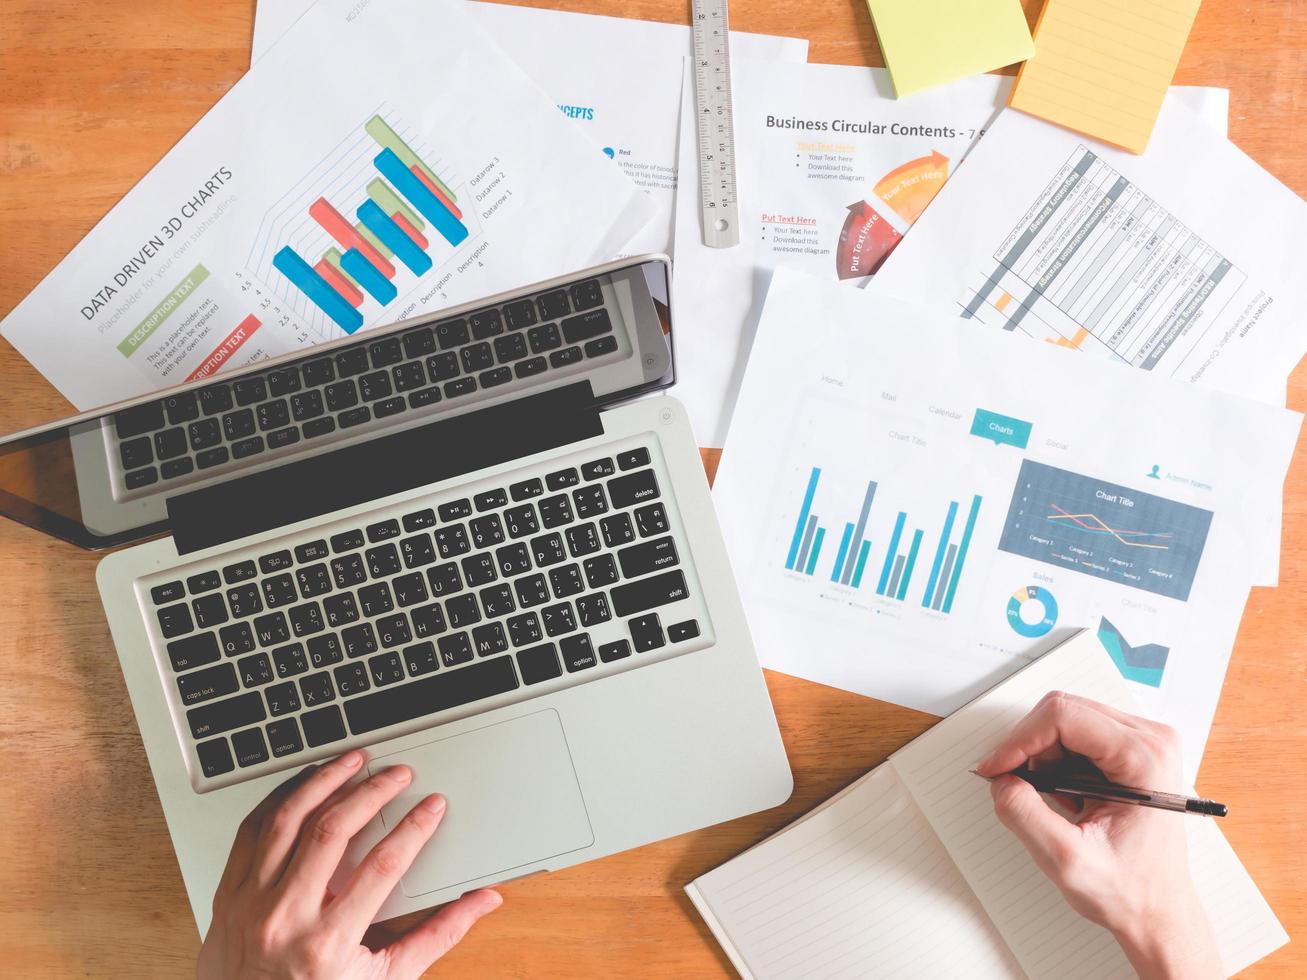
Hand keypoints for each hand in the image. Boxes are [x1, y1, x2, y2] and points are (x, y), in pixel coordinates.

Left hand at [198, 749, 500, 979]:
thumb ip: (436, 936)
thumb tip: (482, 902)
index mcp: (328, 945)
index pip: (382, 867)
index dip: (414, 829)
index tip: (433, 805)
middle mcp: (285, 919)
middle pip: (332, 831)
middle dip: (372, 792)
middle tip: (398, 774)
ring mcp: (250, 903)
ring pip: (287, 820)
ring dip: (323, 781)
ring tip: (352, 760)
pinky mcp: (227, 894)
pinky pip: (251, 830)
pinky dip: (280, 799)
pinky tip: (305, 783)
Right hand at [975, 692, 1219, 979]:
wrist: (1159, 911)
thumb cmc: (1131, 890)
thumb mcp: (1066, 860)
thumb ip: (1024, 815)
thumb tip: (1001, 780)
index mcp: (1145, 758)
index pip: (1064, 715)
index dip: (1020, 739)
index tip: (997, 769)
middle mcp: (1151, 741)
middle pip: (1064, 712)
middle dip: (1028, 747)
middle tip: (1013, 784)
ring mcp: (1143, 743)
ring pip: (1067, 721)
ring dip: (1042, 755)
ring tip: (1048, 799)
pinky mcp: (1131, 752)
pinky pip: (1077, 735)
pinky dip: (1056, 760)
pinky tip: (1064, 795)